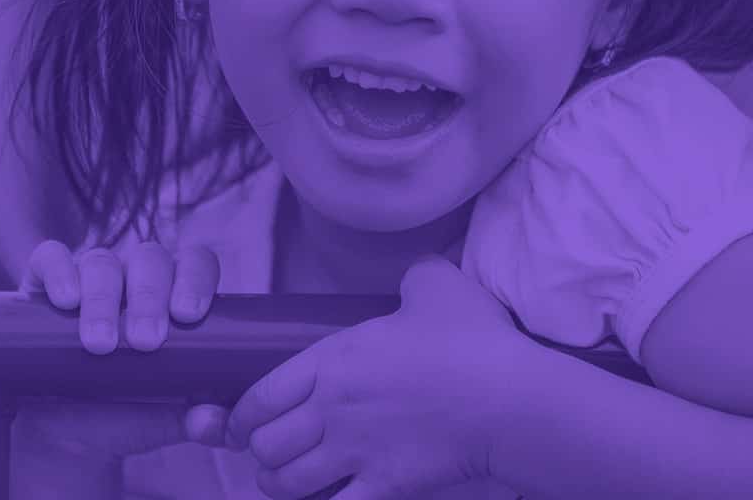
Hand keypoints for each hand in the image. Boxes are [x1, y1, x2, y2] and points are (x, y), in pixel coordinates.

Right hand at [14, 239, 228, 462]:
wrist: (68, 434)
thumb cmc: (126, 414)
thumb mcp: (168, 420)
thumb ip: (199, 420)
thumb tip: (210, 418)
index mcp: (172, 296)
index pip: (195, 263)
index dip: (195, 279)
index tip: (188, 316)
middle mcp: (133, 278)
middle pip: (150, 259)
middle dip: (149, 297)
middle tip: (146, 342)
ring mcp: (88, 277)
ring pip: (101, 262)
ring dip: (104, 299)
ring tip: (100, 344)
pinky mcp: (44, 283)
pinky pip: (50, 258)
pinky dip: (59, 272)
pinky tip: (66, 301)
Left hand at [224, 256, 529, 499]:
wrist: (510, 398)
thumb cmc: (472, 341)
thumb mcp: (435, 285)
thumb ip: (414, 277)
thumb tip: (416, 275)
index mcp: (332, 360)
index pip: (260, 396)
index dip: (242, 416)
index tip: (242, 425)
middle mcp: (332, 409)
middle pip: (266, 445)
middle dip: (261, 454)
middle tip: (272, 455)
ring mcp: (356, 452)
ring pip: (287, 483)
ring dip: (281, 487)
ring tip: (289, 484)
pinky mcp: (386, 487)